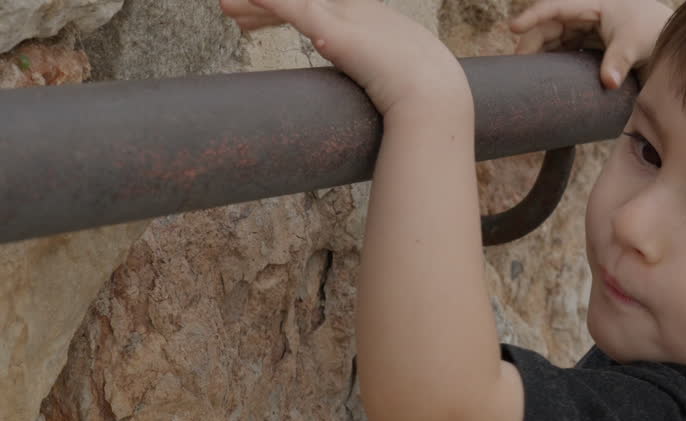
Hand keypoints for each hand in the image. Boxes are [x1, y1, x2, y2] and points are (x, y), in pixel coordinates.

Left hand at [220, 0, 470, 116]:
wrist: (435, 97)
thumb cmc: (431, 102)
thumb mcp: (407, 89)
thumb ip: (388, 93)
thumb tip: (383, 120)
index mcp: (376, 21)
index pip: (323, 10)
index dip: (293, 14)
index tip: (268, 24)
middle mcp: (359, 11)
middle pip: (303, 3)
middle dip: (267, 10)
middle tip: (238, 18)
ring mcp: (345, 17)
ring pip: (289, 3)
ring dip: (255, 7)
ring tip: (226, 10)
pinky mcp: (329, 29)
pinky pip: (287, 7)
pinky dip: (264, 4)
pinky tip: (233, 3)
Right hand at [509, 0, 672, 88]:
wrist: (669, 42)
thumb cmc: (653, 33)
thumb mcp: (635, 44)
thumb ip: (619, 61)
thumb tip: (608, 83)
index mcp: (593, 4)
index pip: (555, 7)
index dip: (533, 16)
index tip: (514, 27)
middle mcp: (586, 14)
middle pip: (550, 26)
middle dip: (532, 42)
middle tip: (517, 66)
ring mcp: (588, 30)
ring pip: (555, 40)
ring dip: (540, 54)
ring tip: (524, 74)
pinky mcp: (591, 46)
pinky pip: (566, 51)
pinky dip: (554, 62)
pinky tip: (544, 77)